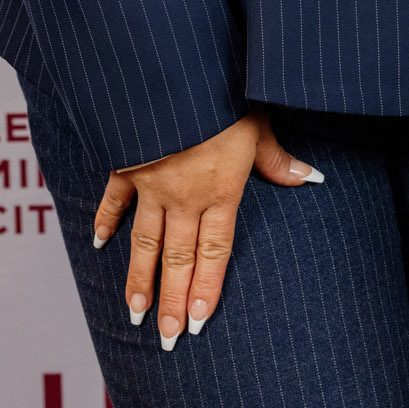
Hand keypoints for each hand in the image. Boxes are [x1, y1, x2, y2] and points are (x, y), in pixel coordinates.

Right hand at [91, 111, 321, 349]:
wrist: (178, 69)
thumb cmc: (225, 93)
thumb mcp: (259, 124)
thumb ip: (278, 159)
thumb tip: (310, 178)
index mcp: (220, 190)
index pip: (214, 252)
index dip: (206, 288)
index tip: (198, 322)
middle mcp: (184, 196)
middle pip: (178, 258)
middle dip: (172, 301)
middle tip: (168, 338)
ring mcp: (151, 183)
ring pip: (144, 242)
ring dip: (139, 279)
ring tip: (136, 314)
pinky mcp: (127, 163)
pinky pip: (113, 200)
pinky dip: (104, 221)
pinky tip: (98, 245)